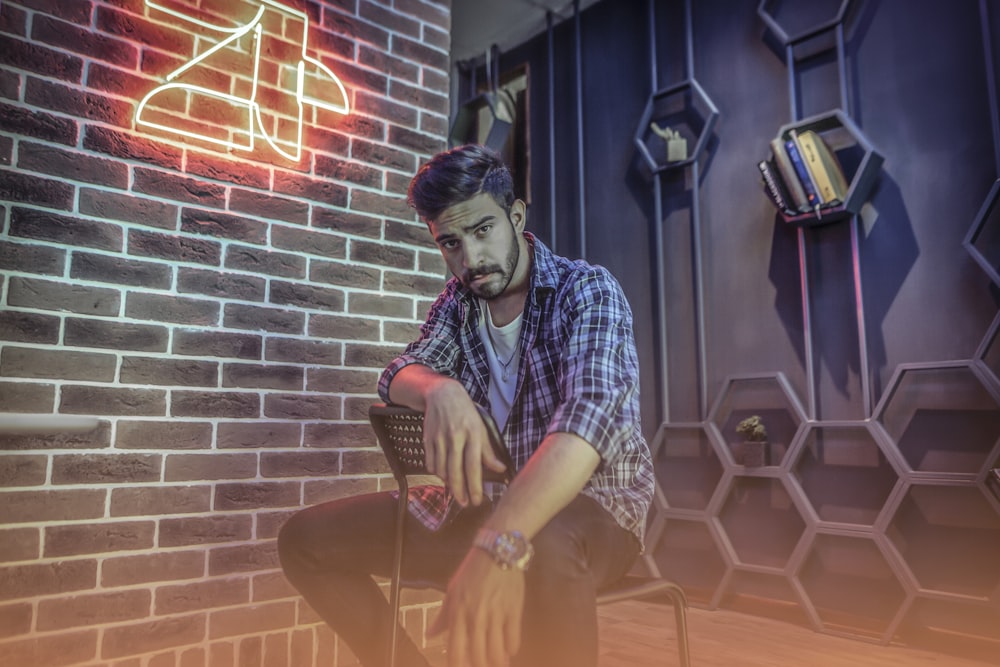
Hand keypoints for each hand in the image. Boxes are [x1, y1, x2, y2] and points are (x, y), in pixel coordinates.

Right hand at [422, 380, 506, 505]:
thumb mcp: (481, 428)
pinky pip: (430, 463)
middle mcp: (455, 437)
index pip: (474, 466)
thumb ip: (488, 451)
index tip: (477, 500)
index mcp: (472, 434)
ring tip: (456, 489)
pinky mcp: (428, 439)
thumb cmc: (465, 412)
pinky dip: (436, 472)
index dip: (475, 486)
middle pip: (455, 471)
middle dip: (460, 491)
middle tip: (464, 503)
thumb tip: (499, 469)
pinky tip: (443, 475)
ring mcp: (439, 438)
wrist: (443, 394)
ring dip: (448, 483)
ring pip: (441, 469)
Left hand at [429, 548, 523, 666]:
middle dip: (480, 666)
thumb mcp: (453, 591)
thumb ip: (443, 616)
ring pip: (497, 652)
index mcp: (458, 613)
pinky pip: (513, 639)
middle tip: (482, 665)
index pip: (455, 650)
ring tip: (498, 663)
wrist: (498, 552)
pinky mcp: (514, 610)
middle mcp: (476, 616)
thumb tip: (429, 635)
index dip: (457, 666)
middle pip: (478, 656)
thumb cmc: (472, 571)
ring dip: (498, 662)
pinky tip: (509, 649)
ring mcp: (496, 614)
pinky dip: (511, 649)